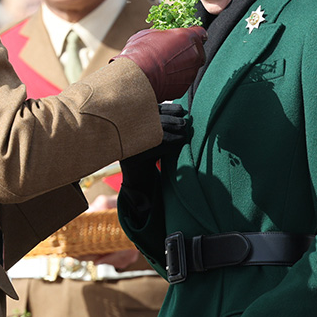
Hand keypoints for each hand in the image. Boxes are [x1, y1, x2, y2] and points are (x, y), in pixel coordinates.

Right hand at [114, 26, 205, 102]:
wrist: (137, 78)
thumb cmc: (142, 54)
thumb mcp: (150, 34)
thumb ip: (163, 35)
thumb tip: (161, 37)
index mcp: (188, 37)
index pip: (201, 33)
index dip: (194, 35)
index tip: (188, 38)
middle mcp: (194, 55)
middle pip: (198, 53)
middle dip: (188, 53)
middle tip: (172, 54)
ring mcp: (191, 73)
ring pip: (190, 69)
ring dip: (181, 67)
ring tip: (164, 68)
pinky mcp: (184, 88)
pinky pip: (182, 82)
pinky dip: (175, 80)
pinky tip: (163, 78)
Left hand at [118, 103, 189, 219]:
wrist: (133, 154)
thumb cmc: (143, 172)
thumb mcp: (143, 184)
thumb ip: (142, 200)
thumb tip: (145, 210)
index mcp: (131, 155)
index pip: (152, 145)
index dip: (168, 142)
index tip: (183, 141)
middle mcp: (130, 137)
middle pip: (153, 128)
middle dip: (171, 127)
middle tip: (186, 127)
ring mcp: (133, 123)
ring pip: (153, 115)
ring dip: (170, 116)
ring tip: (185, 119)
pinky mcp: (138, 113)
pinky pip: (153, 107)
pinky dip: (167, 108)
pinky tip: (181, 110)